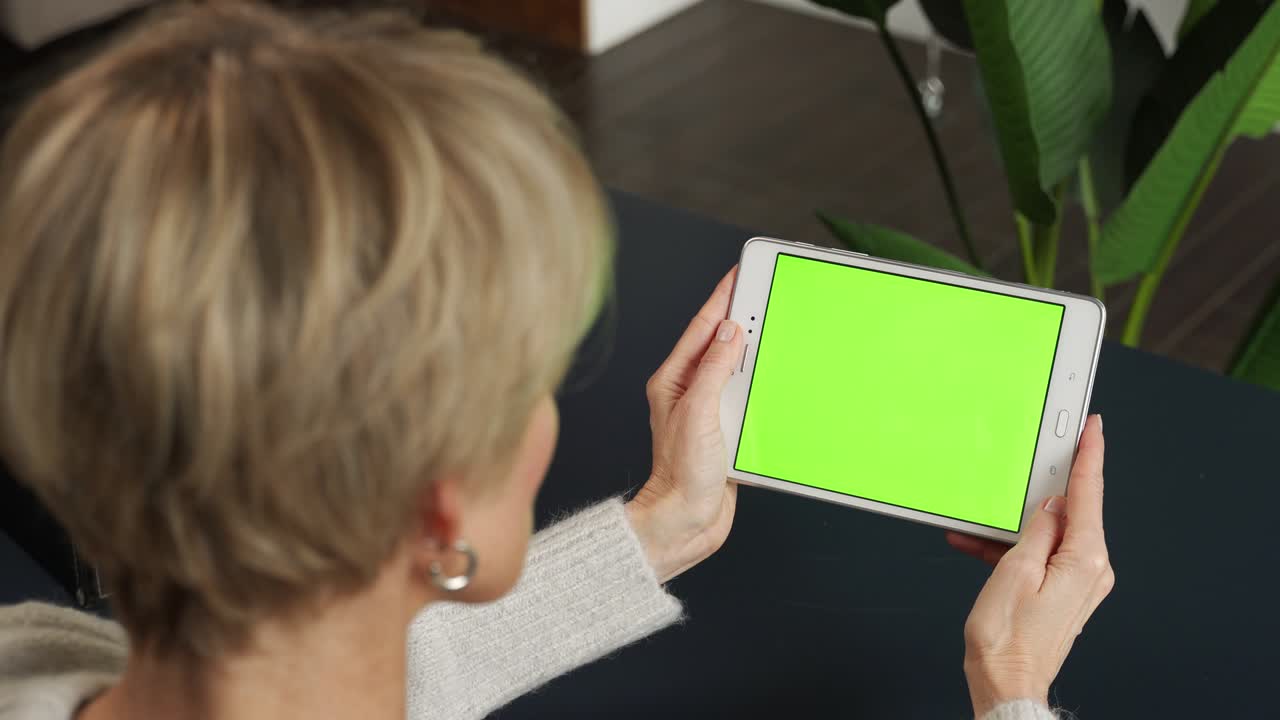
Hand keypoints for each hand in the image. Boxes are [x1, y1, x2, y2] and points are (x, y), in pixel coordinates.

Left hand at [626, 268, 743, 582]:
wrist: (685, 522)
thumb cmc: (680, 474)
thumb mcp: (697, 413)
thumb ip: (713, 370)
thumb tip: (730, 333)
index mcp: (674, 382)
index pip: (702, 329)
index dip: (722, 298)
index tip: (739, 274)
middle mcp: (689, 394)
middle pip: (721, 345)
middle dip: (742, 317)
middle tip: (763, 291)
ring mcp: (709, 413)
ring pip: (737, 372)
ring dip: (755, 353)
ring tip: (773, 327)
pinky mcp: (727, 433)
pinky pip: (748, 400)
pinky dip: (762, 387)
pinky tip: (775, 379)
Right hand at [947, 415, 1114, 716]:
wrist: (1006, 683)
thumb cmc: (1007, 640)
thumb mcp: (1013, 571)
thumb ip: (1036, 529)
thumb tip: (1050, 504)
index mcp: (1085, 560)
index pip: (1089, 494)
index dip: (1089, 455)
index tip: (1092, 428)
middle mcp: (1090, 571)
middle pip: (1073, 510)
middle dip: (1047, 485)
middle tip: (1038, 455)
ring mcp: (1077, 583)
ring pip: (1049, 533)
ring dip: (1015, 524)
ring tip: (981, 521)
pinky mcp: (1061, 592)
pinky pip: (1040, 555)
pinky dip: (1011, 547)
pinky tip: (978, 545)